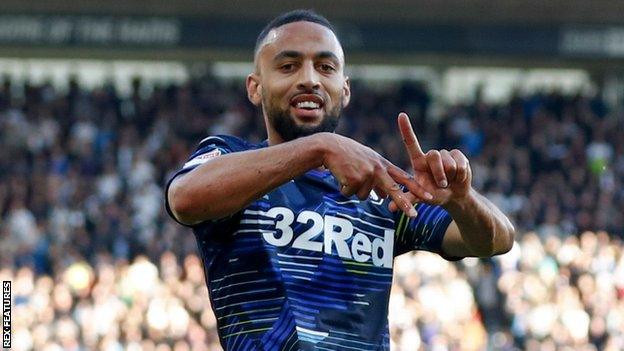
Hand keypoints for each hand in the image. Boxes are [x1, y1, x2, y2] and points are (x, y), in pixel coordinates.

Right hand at [316, 132, 431, 216]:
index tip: (429, 197)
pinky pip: (350, 193)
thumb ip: (378, 178)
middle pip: (393, 189)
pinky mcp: (354, 178)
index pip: (404, 177)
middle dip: (404, 203)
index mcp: (383, 164)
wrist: (330, 147)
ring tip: (348, 175)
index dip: (417, 188)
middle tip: (414, 216)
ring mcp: (367, 173)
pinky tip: (342, 176)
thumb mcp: (367, 162)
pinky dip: (345, 188)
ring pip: (363, 195)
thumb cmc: (348, 155)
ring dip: (354, 189)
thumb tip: (383, 196)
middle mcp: (377, 169)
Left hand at [387, 112, 472, 210]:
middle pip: (434, 156)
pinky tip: (458, 177)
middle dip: (439, 174)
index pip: (411, 142)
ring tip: (449, 181)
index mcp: (419, 161)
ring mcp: (445, 154)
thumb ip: (408, 199)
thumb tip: (391, 208)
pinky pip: (460, 163)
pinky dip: (460, 174)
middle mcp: (431, 155)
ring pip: (448, 162)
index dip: (406, 128)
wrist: (454, 196)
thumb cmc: (434, 195)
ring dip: (450, 176)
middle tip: (441, 184)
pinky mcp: (459, 156)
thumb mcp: (421, 197)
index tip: (401, 115)